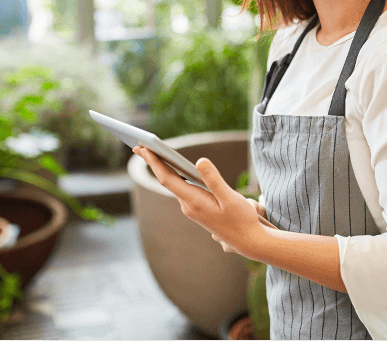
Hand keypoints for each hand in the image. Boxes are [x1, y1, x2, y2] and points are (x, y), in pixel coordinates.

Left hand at [133, 145, 265, 258]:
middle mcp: (188, 206)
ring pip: (173, 184)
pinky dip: (174, 175)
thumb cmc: (242, 220)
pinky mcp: (198, 209)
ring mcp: (192, 208)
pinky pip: (181, 188)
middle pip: (166, 180)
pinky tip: (174, 167)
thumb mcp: (230, 198)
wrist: (248, 242)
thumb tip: (200, 160)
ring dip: (162, 168)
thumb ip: (214, 179)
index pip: (167, 178)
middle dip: (153, 162)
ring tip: (152, 152)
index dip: (154, 162)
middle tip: (138, 145)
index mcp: (193, 202)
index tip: (142, 148)